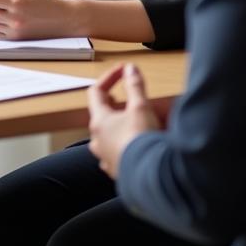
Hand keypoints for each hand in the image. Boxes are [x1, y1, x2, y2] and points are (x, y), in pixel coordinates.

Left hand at [88, 63, 161, 178]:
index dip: (109, 78)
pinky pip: (116, 155)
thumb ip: (134, 86)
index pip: (96, 91)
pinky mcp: (116, 171)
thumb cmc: (141, 141)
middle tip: (130, 100)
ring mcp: (105, 157)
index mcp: (99, 121)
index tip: (122, 72)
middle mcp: (97, 139)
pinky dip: (125, 147)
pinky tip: (136, 147)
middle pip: (102, 115)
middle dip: (116, 105)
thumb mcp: (140, 107)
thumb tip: (130, 68)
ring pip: (108, 136)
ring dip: (119, 127)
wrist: (149, 177)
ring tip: (135, 124)